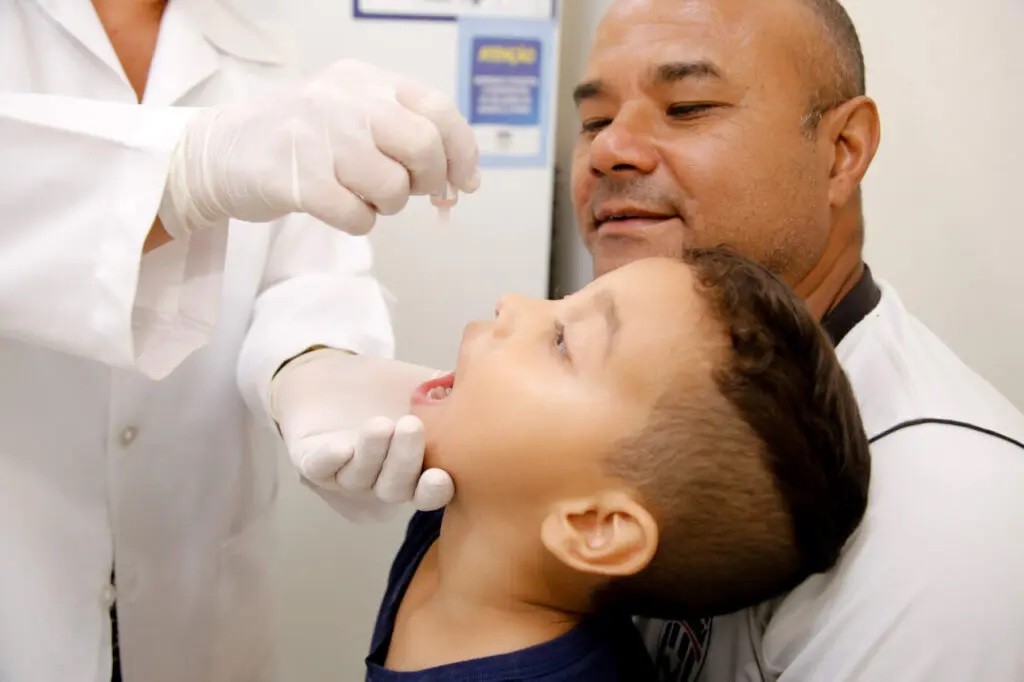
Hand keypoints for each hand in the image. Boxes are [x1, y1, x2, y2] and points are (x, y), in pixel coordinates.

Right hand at [161, 59, 479, 238]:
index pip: (438, 109)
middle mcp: (345, 101)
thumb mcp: (353, 113)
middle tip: (413, 191)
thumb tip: (461, 180)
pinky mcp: (298, 180)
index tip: (464, 181)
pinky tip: (338, 207)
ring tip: (362, 195)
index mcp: (366, 80)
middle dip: (429, 180)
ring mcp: (319, 138)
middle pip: (424, 146)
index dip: (462, 151)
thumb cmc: (301, 138)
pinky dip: (358, 222)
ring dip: (388, 205)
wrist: (221, 151)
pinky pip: (358, 217)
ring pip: (393, 188)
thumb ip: (405, 134)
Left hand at [270, 349, 455, 520]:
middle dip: (404, 462)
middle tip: (411, 428)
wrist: (331, 374)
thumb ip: (454, 393)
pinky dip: (329, 461)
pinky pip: (319, 468)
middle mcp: (379, 481)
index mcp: (412, 471)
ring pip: (360, 478)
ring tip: (381, 425)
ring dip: (373, 455)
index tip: (441, 477)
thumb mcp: (425, 387)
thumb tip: (489, 385)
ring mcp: (344, 474)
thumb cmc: (385, 388)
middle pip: (394, 488)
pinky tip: (342, 447)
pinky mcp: (309, 460)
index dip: (434, 491)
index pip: (426, 493)